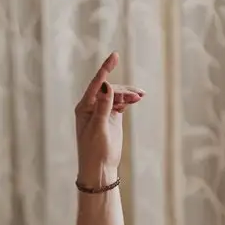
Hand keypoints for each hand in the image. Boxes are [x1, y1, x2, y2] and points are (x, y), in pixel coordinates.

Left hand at [75, 51, 142, 185]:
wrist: (100, 169)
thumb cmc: (94, 152)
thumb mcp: (99, 129)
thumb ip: (103, 107)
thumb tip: (107, 86)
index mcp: (84, 107)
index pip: (96, 84)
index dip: (105, 69)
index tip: (115, 55)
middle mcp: (92, 106)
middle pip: (110, 89)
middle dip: (123, 90)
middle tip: (136, 97)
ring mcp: (102, 110)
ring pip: (117, 95)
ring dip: (128, 95)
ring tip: (139, 97)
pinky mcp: (111, 116)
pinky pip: (121, 101)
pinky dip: (129, 99)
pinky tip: (137, 99)